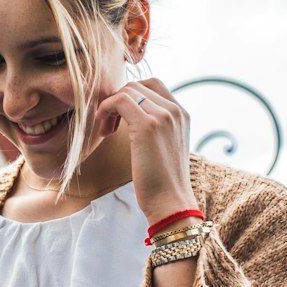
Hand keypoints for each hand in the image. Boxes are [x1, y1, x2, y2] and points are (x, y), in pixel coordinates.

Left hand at [95, 77, 197, 224]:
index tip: (120, 117)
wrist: (171, 202)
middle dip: (119, 100)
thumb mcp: (164, 147)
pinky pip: (120, 100)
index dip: (131, 95)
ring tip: (107, 129)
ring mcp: (164, 116)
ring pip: (128, 90)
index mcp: (182, 114)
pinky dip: (106, 109)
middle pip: (138, 85)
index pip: (153, 85)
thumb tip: (130, 118)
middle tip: (110, 124)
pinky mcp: (148, 125)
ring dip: (111, 106)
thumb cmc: (163, 181)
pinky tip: (104, 129)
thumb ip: (156, 127)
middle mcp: (176, 110)